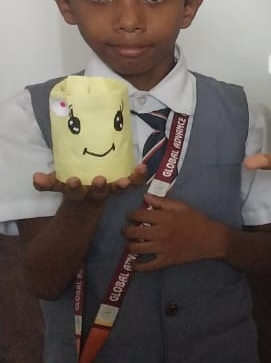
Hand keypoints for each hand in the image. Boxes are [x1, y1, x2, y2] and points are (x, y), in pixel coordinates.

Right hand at [32, 165, 147, 202]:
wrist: (88, 196)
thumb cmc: (73, 183)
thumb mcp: (57, 182)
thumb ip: (47, 182)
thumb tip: (36, 177)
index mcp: (78, 192)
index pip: (74, 192)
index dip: (73, 187)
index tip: (72, 181)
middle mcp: (95, 193)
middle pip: (99, 193)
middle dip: (99, 187)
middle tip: (100, 180)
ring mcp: (111, 189)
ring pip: (117, 189)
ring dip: (121, 185)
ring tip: (125, 180)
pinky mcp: (124, 183)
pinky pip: (133, 182)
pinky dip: (138, 177)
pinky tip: (142, 167)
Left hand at [125, 194, 229, 270]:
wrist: (211, 239)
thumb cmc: (197, 220)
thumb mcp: (182, 207)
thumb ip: (162, 202)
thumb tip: (145, 197)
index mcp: (165, 218)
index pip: (139, 215)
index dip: (131, 215)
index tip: (131, 216)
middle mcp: (161, 233)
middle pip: (134, 232)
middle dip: (127, 231)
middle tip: (128, 230)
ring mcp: (163, 248)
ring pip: (136, 249)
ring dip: (129, 246)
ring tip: (131, 243)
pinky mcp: (166, 260)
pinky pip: (148, 266)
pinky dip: (138, 266)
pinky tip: (134, 263)